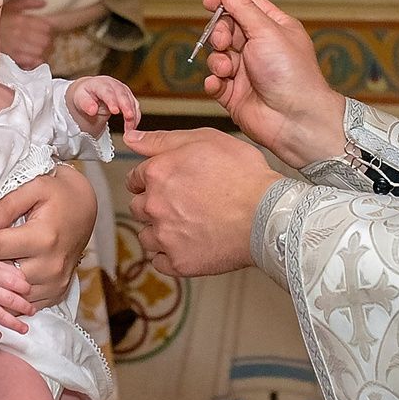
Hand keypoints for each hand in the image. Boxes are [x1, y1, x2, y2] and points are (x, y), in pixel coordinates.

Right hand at [0, 0, 53, 66]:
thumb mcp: (11, 5)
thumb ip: (28, 2)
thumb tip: (43, 3)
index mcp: (21, 19)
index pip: (46, 26)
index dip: (47, 28)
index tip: (44, 30)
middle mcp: (21, 33)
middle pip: (45, 39)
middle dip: (45, 39)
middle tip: (40, 39)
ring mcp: (18, 47)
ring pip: (40, 51)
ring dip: (40, 50)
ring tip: (35, 47)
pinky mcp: (14, 59)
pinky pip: (33, 61)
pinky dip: (34, 60)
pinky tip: (30, 56)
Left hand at [0, 163, 94, 306]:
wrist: (86, 207)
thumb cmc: (59, 194)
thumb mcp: (34, 187)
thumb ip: (5, 206)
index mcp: (43, 238)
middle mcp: (50, 265)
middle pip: (1, 276)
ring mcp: (55, 282)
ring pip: (12, 295)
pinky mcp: (57, 292)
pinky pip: (26, 303)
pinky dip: (12, 294)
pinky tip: (4, 280)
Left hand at [67, 74, 140, 135]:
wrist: (90, 91)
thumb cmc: (85, 94)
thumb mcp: (80, 98)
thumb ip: (86, 104)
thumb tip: (92, 110)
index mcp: (100, 84)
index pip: (107, 91)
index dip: (112, 101)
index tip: (115, 111)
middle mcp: (114, 85)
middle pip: (122, 95)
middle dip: (127, 106)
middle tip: (129, 117)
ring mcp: (123, 90)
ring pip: (131, 101)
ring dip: (132, 115)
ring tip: (130, 128)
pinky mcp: (129, 97)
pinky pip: (135, 107)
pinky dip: (136, 117)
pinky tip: (133, 126)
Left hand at [124, 128, 274, 278]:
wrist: (267, 215)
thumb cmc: (243, 175)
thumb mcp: (205, 139)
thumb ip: (162, 139)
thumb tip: (131, 138)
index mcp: (157, 173)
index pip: (135, 179)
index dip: (151, 180)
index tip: (165, 185)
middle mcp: (155, 205)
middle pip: (138, 207)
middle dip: (155, 205)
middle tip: (182, 205)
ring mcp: (165, 236)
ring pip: (147, 236)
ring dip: (160, 231)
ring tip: (188, 226)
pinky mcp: (178, 262)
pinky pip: (160, 262)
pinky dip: (170, 256)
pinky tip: (189, 245)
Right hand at [200, 0, 344, 167]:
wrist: (295, 120)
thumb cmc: (292, 75)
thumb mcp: (266, 31)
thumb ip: (242, 7)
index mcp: (273, 28)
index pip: (245, 4)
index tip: (209, 0)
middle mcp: (260, 48)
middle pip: (226, 28)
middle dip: (219, 32)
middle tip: (223, 41)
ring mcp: (247, 72)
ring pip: (218, 55)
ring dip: (217, 60)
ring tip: (228, 69)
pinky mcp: (235, 94)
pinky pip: (214, 82)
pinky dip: (213, 81)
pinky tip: (219, 83)